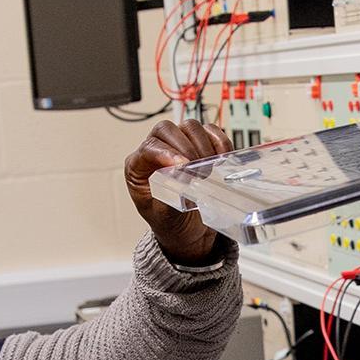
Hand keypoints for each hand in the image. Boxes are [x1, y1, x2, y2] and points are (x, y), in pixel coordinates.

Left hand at [125, 118, 230, 262]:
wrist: (187, 232)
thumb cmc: (170, 223)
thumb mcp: (164, 216)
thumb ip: (169, 195)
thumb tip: (179, 177)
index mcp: (138, 168)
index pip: (148, 148)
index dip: (166, 153)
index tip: (183, 166)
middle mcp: (156, 151)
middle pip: (167, 129)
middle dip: (186, 148)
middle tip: (198, 171)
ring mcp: (178, 146)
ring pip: (190, 127)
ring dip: (203, 147)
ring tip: (207, 170)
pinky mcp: (199, 145)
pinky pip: (210, 131)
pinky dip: (219, 142)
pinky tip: (221, 159)